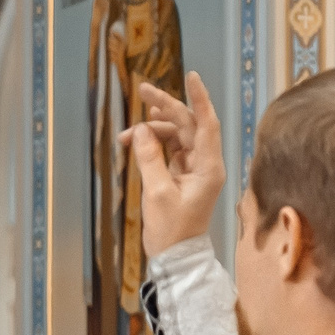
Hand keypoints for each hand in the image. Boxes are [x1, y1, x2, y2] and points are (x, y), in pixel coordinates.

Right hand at [130, 72, 225, 256]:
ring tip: (126, 134)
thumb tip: (141, 129)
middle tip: (142, 89)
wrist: (176, 258)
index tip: (191, 76)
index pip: (207, 123)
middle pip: (188, 124)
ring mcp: (195, 169)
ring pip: (176, 135)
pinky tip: (135, 142)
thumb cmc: (171, 230)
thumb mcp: (157, 193)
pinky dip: (152, 143)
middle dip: (165, 106)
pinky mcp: (183, 175)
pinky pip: (169, 149)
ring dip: (152, 129)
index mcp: (209, 167)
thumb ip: (149, 158)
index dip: (199, 98)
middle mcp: (206, 164)